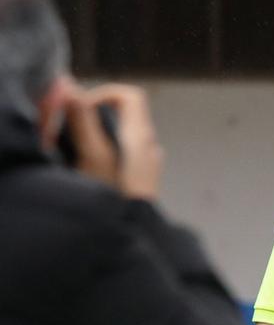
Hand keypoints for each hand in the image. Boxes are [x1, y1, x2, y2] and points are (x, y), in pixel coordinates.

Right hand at [64, 84, 162, 200]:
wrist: (132, 234)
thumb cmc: (114, 198)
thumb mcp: (93, 155)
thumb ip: (83, 121)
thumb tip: (71, 90)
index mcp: (141, 136)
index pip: (130, 96)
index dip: (104, 94)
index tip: (82, 108)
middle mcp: (149, 147)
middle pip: (124, 114)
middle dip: (95, 115)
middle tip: (73, 129)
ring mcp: (148, 164)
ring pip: (121, 134)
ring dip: (97, 134)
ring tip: (79, 149)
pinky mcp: (141, 180)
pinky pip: (122, 153)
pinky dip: (105, 151)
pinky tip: (90, 167)